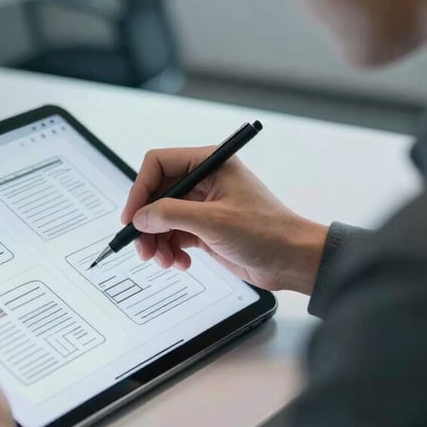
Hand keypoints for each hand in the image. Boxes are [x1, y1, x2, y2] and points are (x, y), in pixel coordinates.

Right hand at [122, 148, 327, 294]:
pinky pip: (173, 234)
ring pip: (161, 218)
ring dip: (157, 240)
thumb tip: (140, 217)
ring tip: (164, 260)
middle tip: (144, 247)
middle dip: (147, 223)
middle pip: (156, 194)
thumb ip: (171, 215)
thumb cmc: (268, 232)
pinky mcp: (204, 227)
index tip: (132, 216)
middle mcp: (204, 180)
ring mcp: (202, 205)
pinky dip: (170, 250)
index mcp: (209, 164)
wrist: (293, 261)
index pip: (159, 164)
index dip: (140, 189)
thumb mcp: (214, 221)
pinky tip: (180, 262)